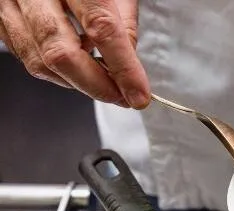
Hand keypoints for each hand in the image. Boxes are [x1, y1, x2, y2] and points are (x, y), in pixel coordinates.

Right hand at [0, 0, 149, 108]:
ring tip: (102, 84)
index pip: (102, 28)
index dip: (124, 69)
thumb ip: (122, 21)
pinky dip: (53, 69)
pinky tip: (76, 66)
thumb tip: (130, 63)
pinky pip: (24, 53)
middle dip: (97, 86)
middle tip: (122, 96)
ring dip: (76, 82)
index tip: (138, 93)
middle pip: (62, 53)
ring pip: (39, 60)